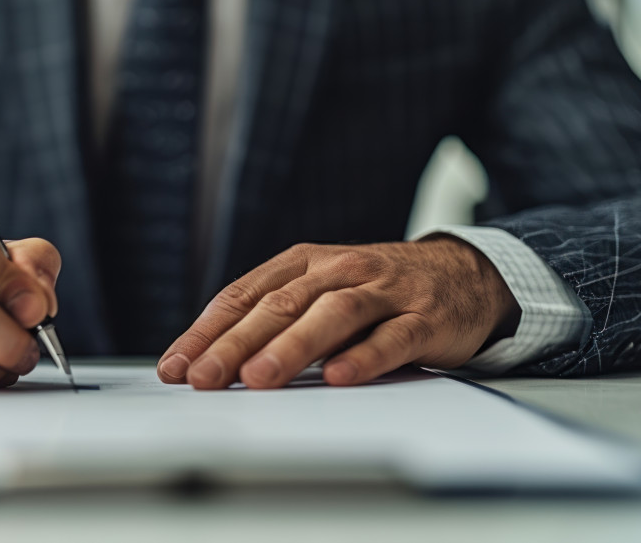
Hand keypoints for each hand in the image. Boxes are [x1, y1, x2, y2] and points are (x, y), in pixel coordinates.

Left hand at [156, 237, 520, 388]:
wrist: (462, 275)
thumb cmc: (377, 292)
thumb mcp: (320, 291)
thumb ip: (274, 319)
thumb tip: (208, 360)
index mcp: (304, 263)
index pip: (245, 296)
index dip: (208, 331)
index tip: (178, 366)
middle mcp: (339, 271)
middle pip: (280, 305)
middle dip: (236, 344)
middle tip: (205, 378)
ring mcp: (384, 293)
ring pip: (332, 315)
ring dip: (292, 347)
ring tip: (259, 377)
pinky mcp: (423, 318)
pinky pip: (392, 338)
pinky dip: (364, 357)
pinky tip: (338, 377)